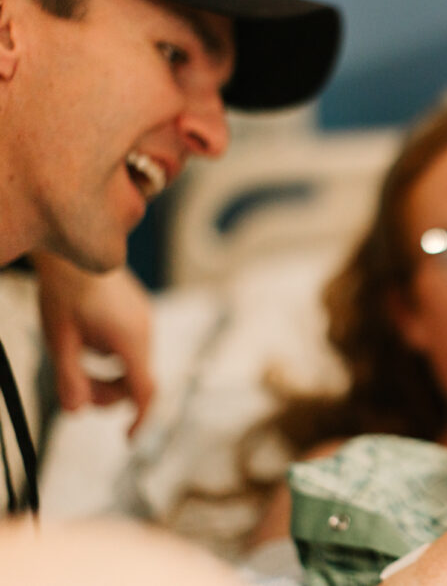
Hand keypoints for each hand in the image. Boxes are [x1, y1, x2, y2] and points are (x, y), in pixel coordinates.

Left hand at [34, 253, 153, 435]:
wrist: (76, 247)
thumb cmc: (65, 292)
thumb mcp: (59, 340)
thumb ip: (69, 378)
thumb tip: (75, 412)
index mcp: (130, 341)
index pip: (144, 391)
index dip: (140, 420)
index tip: (129, 440)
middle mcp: (145, 331)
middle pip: (136, 380)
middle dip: (107, 393)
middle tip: (74, 389)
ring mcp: (144, 319)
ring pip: (133, 364)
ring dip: (108, 374)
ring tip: (76, 360)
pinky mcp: (138, 312)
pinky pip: (131, 346)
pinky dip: (113, 356)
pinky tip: (88, 340)